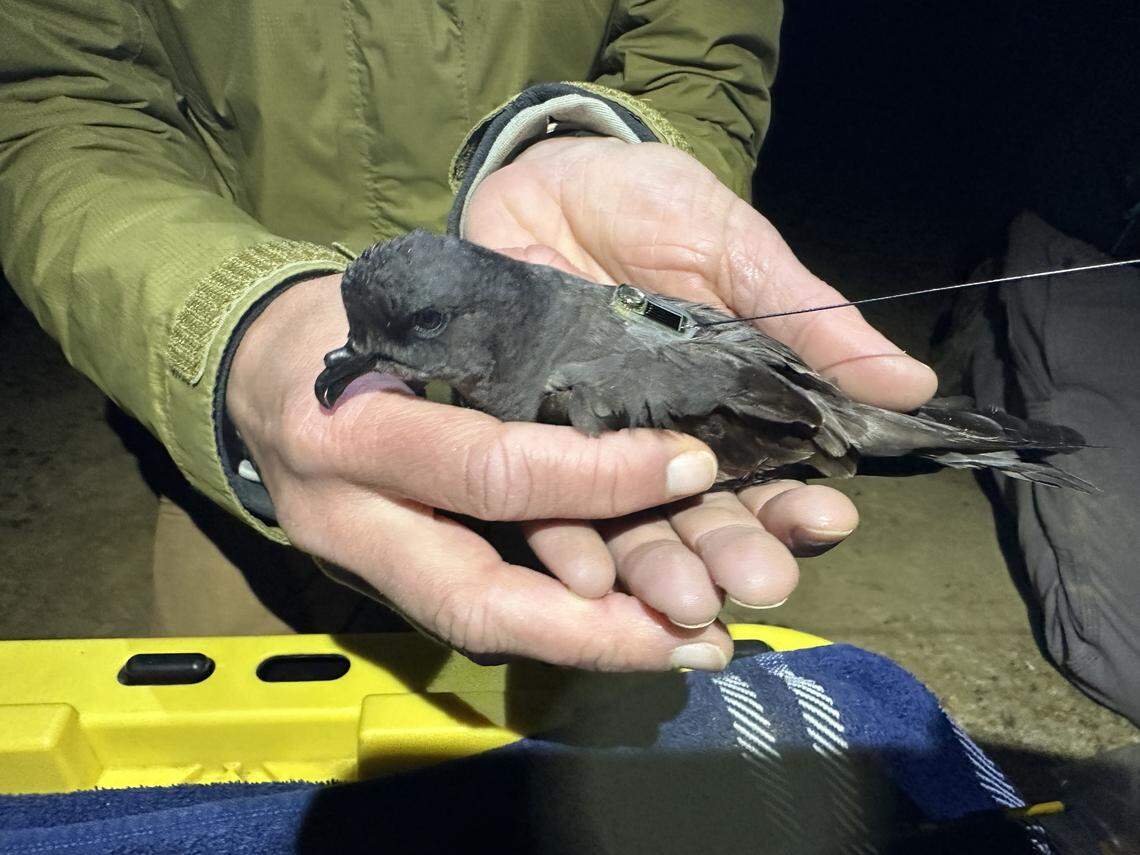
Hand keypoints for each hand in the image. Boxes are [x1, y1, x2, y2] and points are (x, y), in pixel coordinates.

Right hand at [228, 273, 736, 670]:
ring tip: (690, 646)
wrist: (248, 380)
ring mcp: (362, 569)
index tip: (690, 465)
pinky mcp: (384, 586)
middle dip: (598, 629)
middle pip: (478, 602)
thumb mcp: (397, 307)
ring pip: (479, 630)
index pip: (489, 469)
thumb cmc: (332, 327)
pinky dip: (556, 629)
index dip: (596, 475)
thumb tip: (620, 367)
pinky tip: (632, 629)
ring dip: (591, 646)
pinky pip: (474, 617)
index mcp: (351, 432)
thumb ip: (491, 336)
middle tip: (703, 634)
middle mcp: (350, 522)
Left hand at [463, 137, 938, 628]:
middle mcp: (662, 442)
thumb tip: (914, 386)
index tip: (827, 520)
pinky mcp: (522, 437)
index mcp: (728, 408)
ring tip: (681, 598)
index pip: (773, 479)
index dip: (798, 506)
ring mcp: (590, 446)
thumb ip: (810, 322)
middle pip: (702, 519)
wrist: (545, 174)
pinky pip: (541, 500)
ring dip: (656, 569)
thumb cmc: (653, 207)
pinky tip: (585, 575)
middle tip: (755, 585)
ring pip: (629, 525)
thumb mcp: (738, 251)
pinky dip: (564, 541)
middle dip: (733, 555)